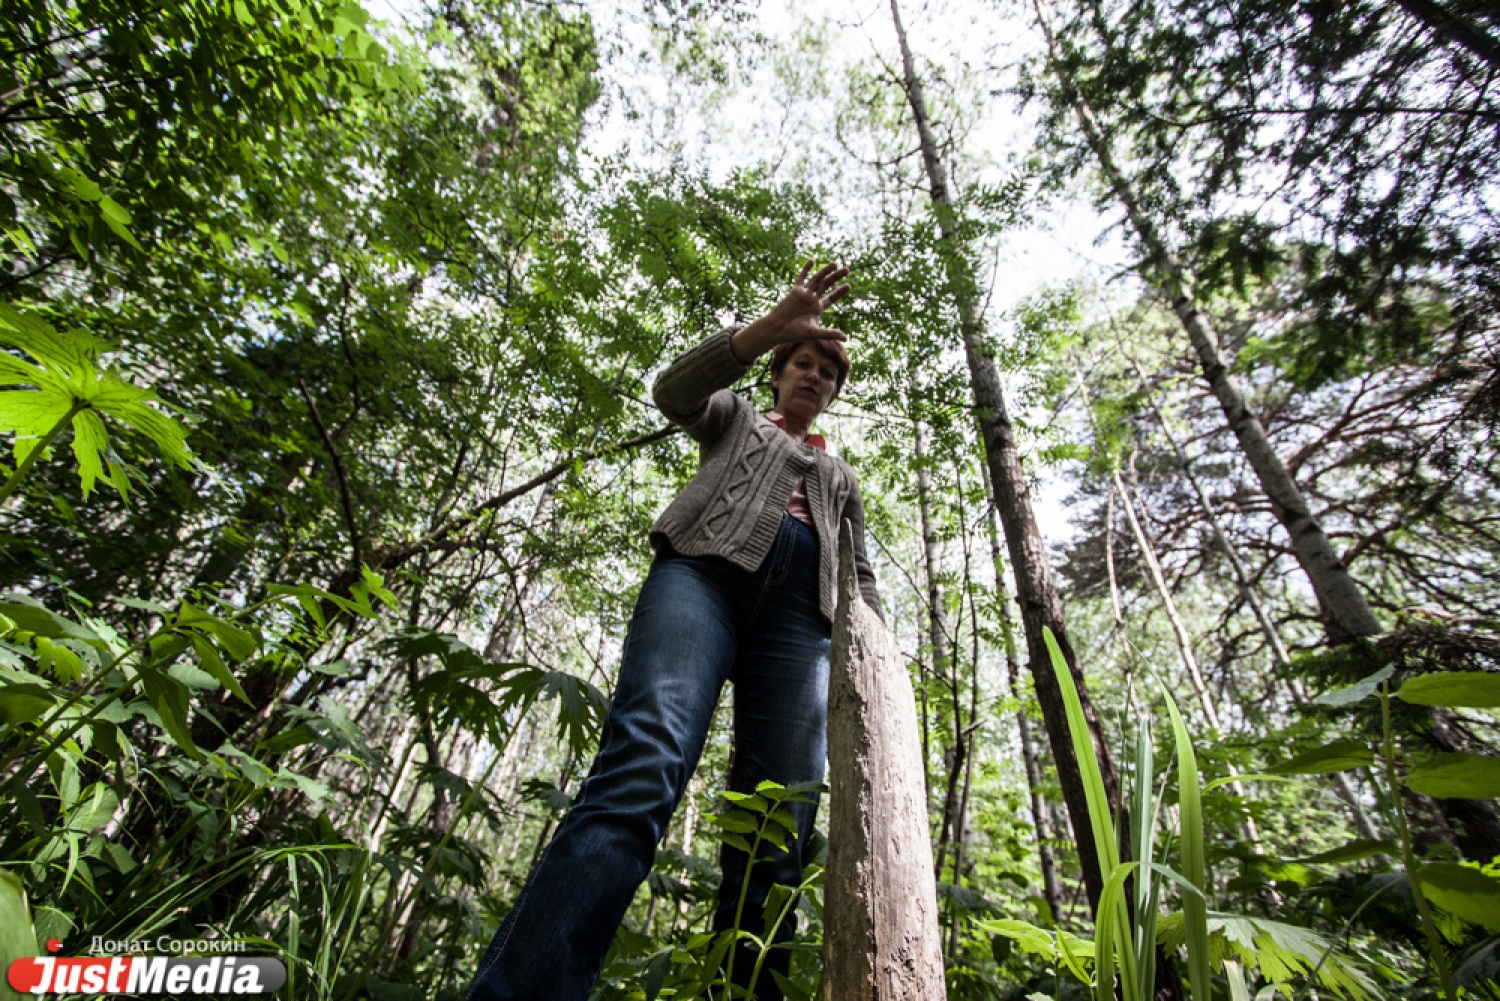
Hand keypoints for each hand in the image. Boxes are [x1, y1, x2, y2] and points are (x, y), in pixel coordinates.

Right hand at [730, 260, 850, 363]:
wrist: (778, 329)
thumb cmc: (795, 333)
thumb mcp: (815, 332)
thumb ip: (830, 334)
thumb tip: (845, 338)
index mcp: (817, 309)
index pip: (831, 298)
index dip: (839, 292)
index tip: (848, 285)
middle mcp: (811, 299)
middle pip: (826, 285)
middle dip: (836, 277)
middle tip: (847, 269)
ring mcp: (804, 294)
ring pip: (817, 279)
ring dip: (826, 271)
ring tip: (835, 264)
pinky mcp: (796, 291)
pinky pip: (801, 277)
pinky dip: (806, 269)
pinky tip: (812, 261)